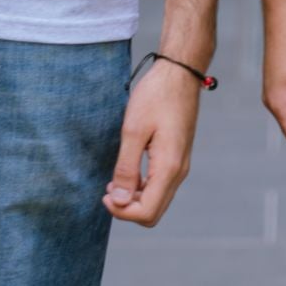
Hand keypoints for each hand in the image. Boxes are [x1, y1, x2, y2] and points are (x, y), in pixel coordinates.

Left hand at [104, 59, 202, 227]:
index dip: (122, 211)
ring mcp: (180, 165)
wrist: (180, 72)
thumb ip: (126, 168)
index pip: (147, 212)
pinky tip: (128, 171)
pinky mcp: (177, 157)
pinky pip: (161, 185)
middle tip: (108, 191)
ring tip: (114, 181)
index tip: (105, 194)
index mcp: (169, 167)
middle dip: (128, 209)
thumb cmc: (156, 96)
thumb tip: (120, 201)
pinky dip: (142, 187)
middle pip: (154, 212)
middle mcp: (179, 171)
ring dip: (134, 198)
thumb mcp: (133, 130)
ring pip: (157, 200)